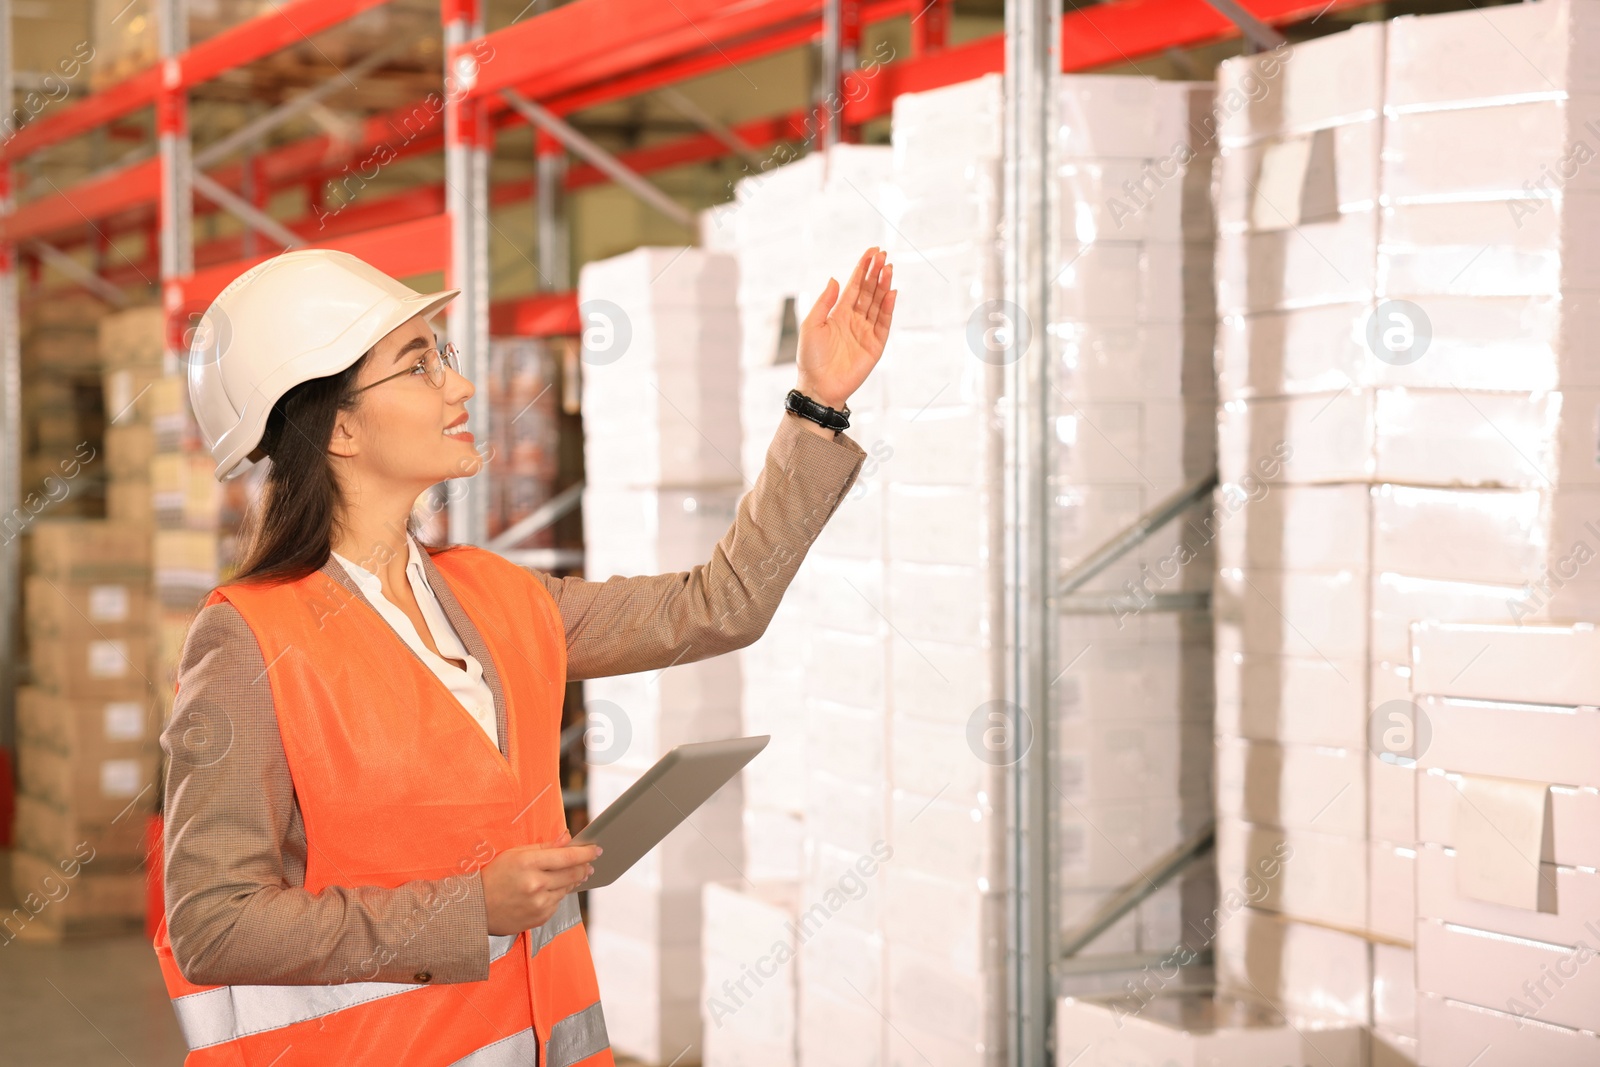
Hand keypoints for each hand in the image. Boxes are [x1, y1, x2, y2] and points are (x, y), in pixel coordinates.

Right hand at [481, 831, 600, 933]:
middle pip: (572, 874)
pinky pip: (558, 903)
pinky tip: (547, 890)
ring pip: (567, 889)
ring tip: (566, 875)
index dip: (585, 853)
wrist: (476, 908)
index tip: (597, 849)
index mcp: (529, 863)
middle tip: (589, 863)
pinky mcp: (540, 918)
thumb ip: (544, 847)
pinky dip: (557, 895)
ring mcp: (539, 903)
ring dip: (571, 881)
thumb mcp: (515, 854)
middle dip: (584, 867)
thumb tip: (567, 838)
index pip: (567, 857)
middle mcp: (536, 884)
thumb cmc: (495, 876)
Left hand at [796, 247, 896, 409]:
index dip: (863, 268)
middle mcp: (854, 319)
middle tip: (883, 255)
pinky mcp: (875, 345)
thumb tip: (835, 278)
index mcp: (839, 313)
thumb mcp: (811, 325)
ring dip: (884, 286)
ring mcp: (866, 332)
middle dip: (876, 273)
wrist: (819, 386)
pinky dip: (888, 308)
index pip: (854, 286)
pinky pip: (884, 323)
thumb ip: (824, 302)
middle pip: (869, 291)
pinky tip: (891, 293)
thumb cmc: (810, 358)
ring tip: (889, 268)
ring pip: (878, 304)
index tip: (872, 252)